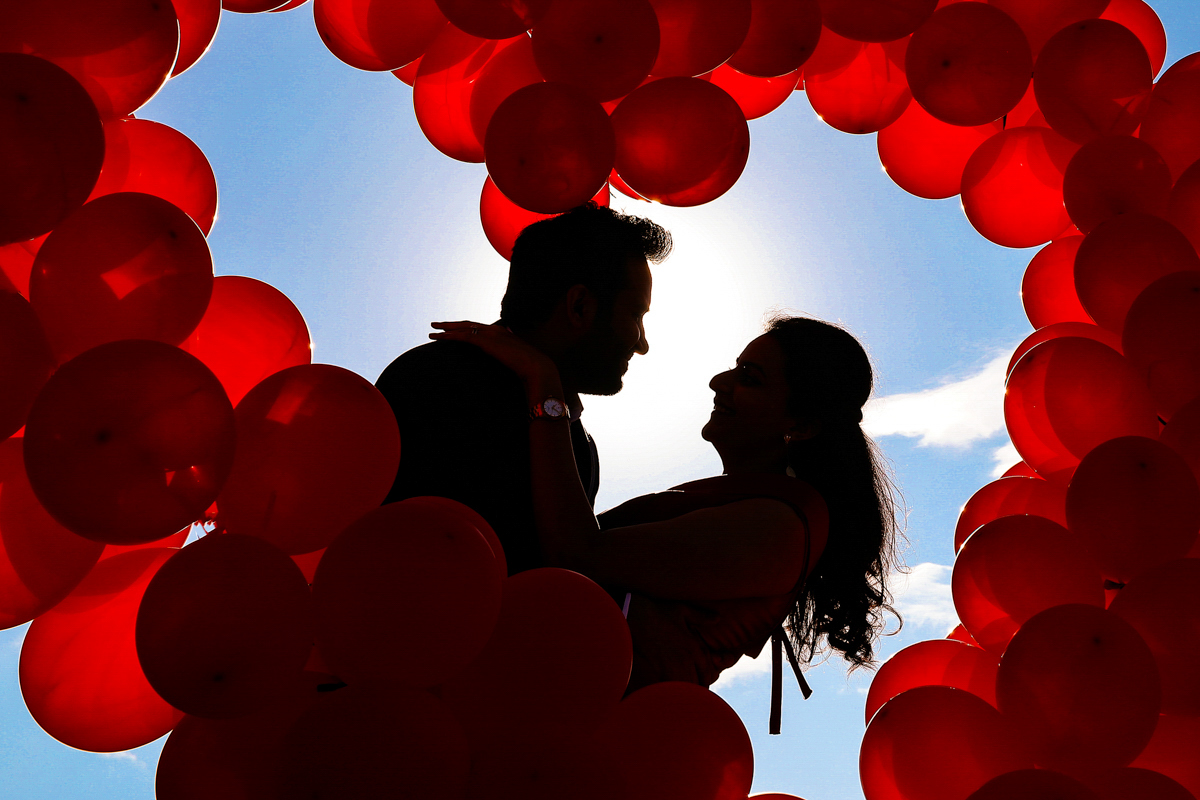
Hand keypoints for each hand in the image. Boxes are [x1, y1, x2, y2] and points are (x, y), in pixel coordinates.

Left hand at [430, 321, 559, 390]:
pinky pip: (463, 336)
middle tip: (436, 325)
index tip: (453, 330)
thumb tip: (507, 354)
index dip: (464, 328)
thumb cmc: (530, 369)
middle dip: (451, 325)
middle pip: (467, 324)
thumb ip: (510, 354)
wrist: (537, 368)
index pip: (478, 328)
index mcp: (502, 333)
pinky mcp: (485, 341)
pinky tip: (439, 338)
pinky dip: (449, 336)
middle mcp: (495, 330)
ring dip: (446, 329)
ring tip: (432, 331)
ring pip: (462, 328)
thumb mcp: (517, 360)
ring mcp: (490, 334)